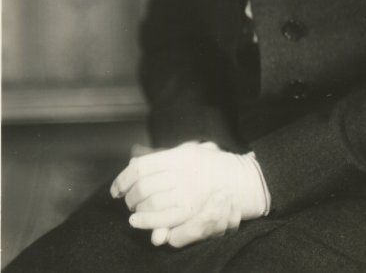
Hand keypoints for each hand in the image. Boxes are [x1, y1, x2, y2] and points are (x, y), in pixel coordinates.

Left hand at [110, 142, 268, 247]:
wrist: (240, 182)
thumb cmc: (212, 166)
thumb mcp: (190, 152)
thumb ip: (165, 157)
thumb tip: (134, 158)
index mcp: (179, 155)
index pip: (141, 166)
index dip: (124, 178)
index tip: (116, 189)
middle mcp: (181, 171)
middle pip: (143, 185)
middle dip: (129, 196)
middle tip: (126, 200)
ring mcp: (186, 190)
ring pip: (150, 202)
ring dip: (136, 209)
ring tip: (133, 212)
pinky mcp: (191, 209)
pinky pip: (162, 217)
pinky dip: (147, 221)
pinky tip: (138, 222)